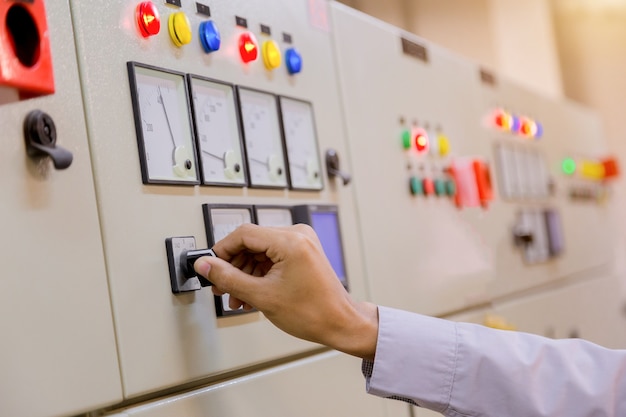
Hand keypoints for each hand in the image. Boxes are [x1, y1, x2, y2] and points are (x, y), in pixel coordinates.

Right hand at [194, 223, 378, 359]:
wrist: (340, 323)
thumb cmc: (313, 312)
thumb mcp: (262, 296)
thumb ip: (229, 278)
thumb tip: (206, 266)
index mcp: (291, 241)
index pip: (244, 234)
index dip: (222, 251)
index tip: (210, 267)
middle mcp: (298, 235)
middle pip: (251, 242)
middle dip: (233, 267)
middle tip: (221, 286)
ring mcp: (302, 243)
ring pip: (260, 251)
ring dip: (245, 273)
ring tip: (237, 296)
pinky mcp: (303, 252)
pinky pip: (272, 256)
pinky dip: (259, 273)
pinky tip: (250, 293)